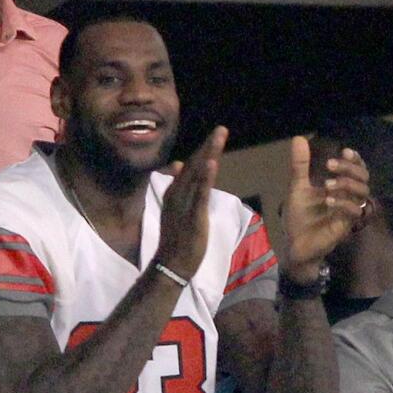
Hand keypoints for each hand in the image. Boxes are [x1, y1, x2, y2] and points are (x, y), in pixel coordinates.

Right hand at [154, 126, 227, 281]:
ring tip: (219, 137)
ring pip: (197, 175)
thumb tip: (177, 164)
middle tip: (222, 129)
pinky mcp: (193, 216)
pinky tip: (212, 163)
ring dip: (209, 154)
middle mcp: (177, 194)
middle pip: (194, 165)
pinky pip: (200, 194)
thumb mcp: (175, 208)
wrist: (171, 263)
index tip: (215, 136)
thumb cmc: (176, 238)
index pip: (189, 167)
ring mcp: (184, 204)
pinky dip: (206, 178)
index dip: (202, 151)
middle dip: (208, 146)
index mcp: (174, 192)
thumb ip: (179, 187)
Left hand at [276, 137, 369, 282]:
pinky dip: (344, 203)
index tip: (345, 151)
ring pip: (363, 192)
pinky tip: (328, 202)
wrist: (296, 245)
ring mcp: (349, 211)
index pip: (357, 167)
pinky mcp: (347, 225)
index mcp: (339, 185)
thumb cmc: (299, 217)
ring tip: (327, 186)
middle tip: (331, 165)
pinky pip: (356, 211)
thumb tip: (299, 138)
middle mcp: (347, 196)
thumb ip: (300, 165)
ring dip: (347, 184)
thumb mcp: (298, 188)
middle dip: (350, 168)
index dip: (355, 158)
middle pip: (364, 176)